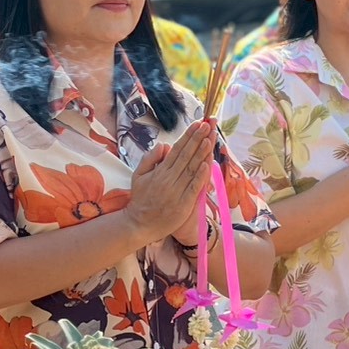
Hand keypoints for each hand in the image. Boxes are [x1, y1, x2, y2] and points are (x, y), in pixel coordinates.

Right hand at [124, 120, 214, 244]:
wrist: (140, 224)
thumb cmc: (140, 198)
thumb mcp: (138, 175)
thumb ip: (150, 158)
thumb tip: (164, 145)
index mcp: (160, 171)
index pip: (177, 150)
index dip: (188, 136)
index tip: (198, 124)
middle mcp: (169, 179)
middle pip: (186, 156)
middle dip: (198, 139)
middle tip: (208, 125)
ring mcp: (177, 192)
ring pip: (192, 169)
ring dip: (202, 153)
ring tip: (210, 138)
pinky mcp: (184, 204)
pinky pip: (194, 188)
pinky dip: (200, 176)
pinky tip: (207, 165)